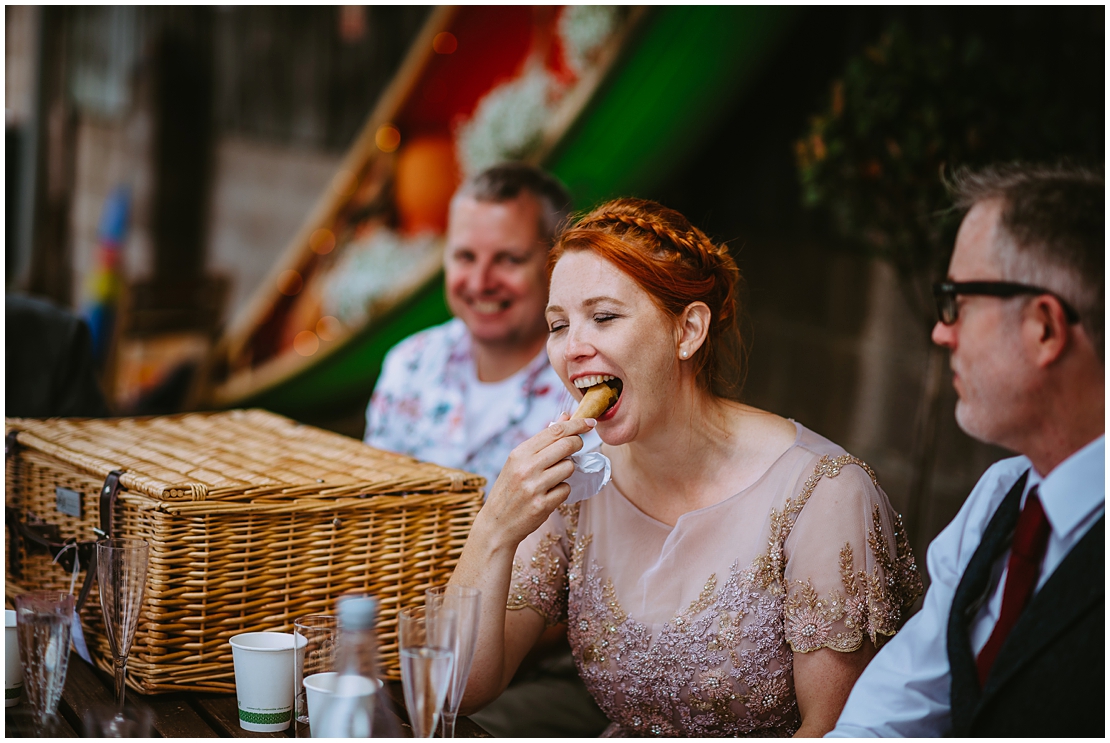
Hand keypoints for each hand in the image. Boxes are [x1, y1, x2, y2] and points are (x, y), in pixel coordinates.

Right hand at [476, 413, 594, 549]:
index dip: (576, 425)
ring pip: (569, 467)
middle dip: (578, 443)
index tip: (590, 422)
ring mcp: (535, 487)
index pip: (554, 431)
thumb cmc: (508, 490)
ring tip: (554, 477)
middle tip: (578, 447)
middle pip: (567, 445)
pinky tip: (549, 494)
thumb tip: (565, 417)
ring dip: (567, 470)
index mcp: (519, 453)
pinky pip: (566, 489)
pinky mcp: (543, 505)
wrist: (496, 524)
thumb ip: (542, 440)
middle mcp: (526, 468)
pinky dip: (562, 490)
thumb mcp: (518, 462)